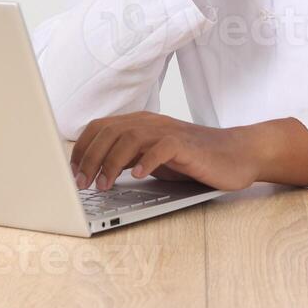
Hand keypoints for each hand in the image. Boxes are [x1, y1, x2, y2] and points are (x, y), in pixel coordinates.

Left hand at [70, 111, 261, 192]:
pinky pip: (161, 148)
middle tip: (82, 184)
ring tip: (104, 185)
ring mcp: (168, 132)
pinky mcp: (186, 145)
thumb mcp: (154, 157)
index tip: (71, 173)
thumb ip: (129, 157)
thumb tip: (95, 170)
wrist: (236, 154)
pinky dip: (146, 161)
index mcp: (140, 123)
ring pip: (129, 137)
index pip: (100, 127)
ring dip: (111, 162)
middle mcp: (150, 123)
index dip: (81, 149)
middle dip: (90, 158)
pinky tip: (138, 176)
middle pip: (109, 131)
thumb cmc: (194, 159)